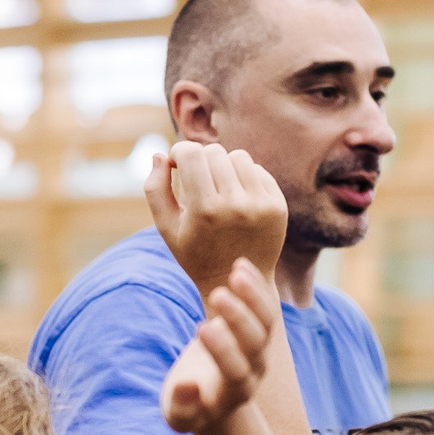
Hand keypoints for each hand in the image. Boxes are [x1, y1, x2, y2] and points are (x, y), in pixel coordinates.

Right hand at [147, 141, 287, 293]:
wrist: (236, 282)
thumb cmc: (194, 252)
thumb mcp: (166, 227)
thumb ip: (155, 189)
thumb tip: (160, 154)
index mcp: (204, 210)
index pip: (190, 153)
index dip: (178, 152)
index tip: (176, 165)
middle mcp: (235, 205)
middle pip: (214, 152)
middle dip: (201, 161)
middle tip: (197, 181)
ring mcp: (261, 205)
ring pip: (238, 156)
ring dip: (224, 166)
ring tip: (218, 187)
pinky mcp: (278, 206)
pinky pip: (258, 170)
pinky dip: (245, 177)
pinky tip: (236, 196)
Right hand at [162, 259, 278, 432]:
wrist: (212, 400)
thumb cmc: (188, 408)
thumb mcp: (179, 417)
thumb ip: (182, 406)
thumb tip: (187, 385)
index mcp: (234, 392)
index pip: (236, 369)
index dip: (222, 350)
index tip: (201, 328)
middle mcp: (255, 368)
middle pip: (256, 342)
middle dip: (239, 318)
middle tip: (217, 294)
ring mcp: (260, 347)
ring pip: (267, 320)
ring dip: (254, 295)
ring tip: (237, 270)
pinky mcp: (259, 328)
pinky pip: (265, 305)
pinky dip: (256, 285)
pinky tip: (241, 263)